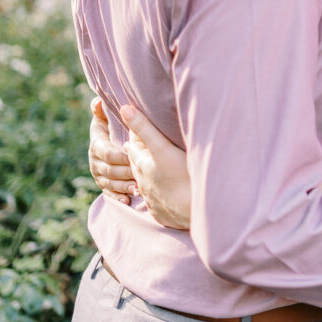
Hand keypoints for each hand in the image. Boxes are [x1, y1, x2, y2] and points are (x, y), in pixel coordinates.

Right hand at [88, 98, 134, 203]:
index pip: (106, 152)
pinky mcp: (104, 185)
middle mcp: (95, 161)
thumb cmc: (113, 126)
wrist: (111, 141)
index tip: (132, 155)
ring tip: (137, 188)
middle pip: (109, 170)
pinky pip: (109, 193)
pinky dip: (118, 197)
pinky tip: (128, 200)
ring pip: (110, 183)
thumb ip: (103, 111)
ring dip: (123, 186)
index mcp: (97, 144)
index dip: (119, 155)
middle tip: (139, 175)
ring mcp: (99, 175)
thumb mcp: (107, 117)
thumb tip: (98, 102)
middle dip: (124, 172)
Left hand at [121, 106, 191, 231]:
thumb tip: (124, 108)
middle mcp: (144, 183)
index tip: (140, 129)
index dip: (137, 137)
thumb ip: (144, 128)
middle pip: (138, 165)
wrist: (196, 211)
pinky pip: (157, 202)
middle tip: (149, 146)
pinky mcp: (161, 213)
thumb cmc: (183, 176)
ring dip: (150, 176)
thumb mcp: (162, 148)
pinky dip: (159, 195)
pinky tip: (167, 193)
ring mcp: (152, 200)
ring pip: (146, 185)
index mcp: (143, 165)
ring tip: (158, 169)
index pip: (134, 146)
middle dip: (141, 156)